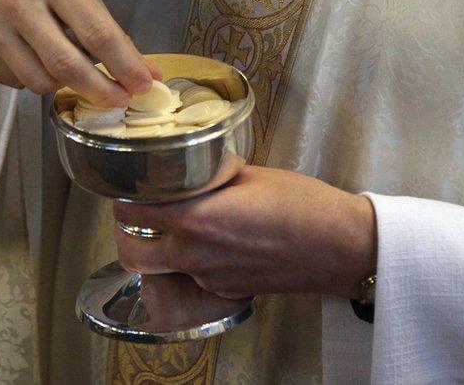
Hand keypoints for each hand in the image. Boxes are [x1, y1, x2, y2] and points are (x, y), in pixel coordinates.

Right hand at [0, 0, 159, 105]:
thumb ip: (102, 23)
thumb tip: (144, 70)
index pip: (98, 33)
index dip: (125, 67)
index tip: (144, 85)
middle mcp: (17, 0)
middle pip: (68, 67)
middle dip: (101, 91)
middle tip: (119, 99)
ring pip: (40, 82)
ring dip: (63, 84)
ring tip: (66, 66)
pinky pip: (14, 81)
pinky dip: (32, 77)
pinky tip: (31, 56)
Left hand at [113, 165, 376, 298]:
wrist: (339, 246)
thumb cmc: (302, 205)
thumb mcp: (249, 175)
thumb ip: (209, 176)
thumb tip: (191, 170)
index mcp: (193, 220)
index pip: (131, 211)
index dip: (124, 196)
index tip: (129, 185)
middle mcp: (193, 255)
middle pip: (132, 251)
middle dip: (129, 231)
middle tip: (141, 209)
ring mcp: (209, 279)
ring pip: (162, 267)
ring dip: (160, 248)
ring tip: (179, 224)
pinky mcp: (226, 292)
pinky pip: (193, 278)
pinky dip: (193, 262)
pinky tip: (216, 242)